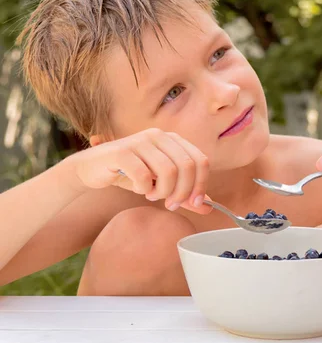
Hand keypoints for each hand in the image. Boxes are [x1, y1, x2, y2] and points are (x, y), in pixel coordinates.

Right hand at [64, 128, 211, 213]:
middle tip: (169, 204)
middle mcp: (159, 136)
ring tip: (151, 195)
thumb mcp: (161, 184)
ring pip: (168, 171)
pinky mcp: (122, 151)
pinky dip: (144, 189)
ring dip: (162, 191)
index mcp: (173, 140)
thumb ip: (184, 194)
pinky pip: (144, 175)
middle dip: (182, 192)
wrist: (92, 169)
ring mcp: (141, 141)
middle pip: (188, 166)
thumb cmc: (130, 174)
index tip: (194, 203)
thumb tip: (209, 207)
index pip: (201, 160)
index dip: (201, 184)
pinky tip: (138, 189)